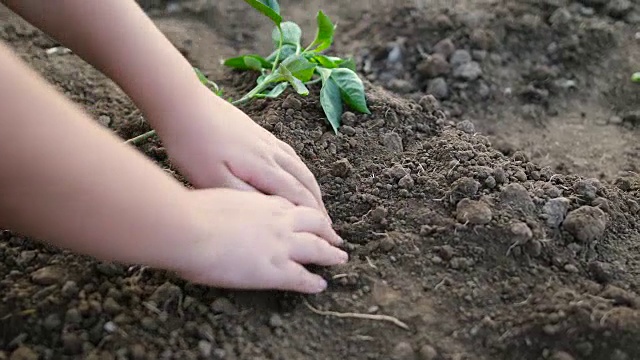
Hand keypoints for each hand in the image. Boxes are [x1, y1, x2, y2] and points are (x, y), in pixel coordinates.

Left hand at [157, 86, 329, 217]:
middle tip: (328, 222)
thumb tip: (270, 212)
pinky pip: (289, 152)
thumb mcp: (212, 180)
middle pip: (304, 180)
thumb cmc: (193, 146)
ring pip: (299, 165)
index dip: (313, 215)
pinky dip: (300, 167)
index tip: (326, 231)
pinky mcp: (258, 131)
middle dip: (318, 203)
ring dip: (312, 185)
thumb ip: (243, 197)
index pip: (297, 195)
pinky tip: (297, 170)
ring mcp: (266, 140)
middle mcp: (271, 153)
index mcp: (263, 168)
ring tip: (318, 200)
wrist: (184, 104)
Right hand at [172, 188, 346, 292]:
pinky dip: (313, 282)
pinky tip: (320, 285)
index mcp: (262, 203)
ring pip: (316, 248)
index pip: (290, 207)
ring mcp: (281, 244)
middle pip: (312, 222)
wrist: (191, 228)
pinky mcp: (276, 269)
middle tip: (334, 235)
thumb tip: (218, 208)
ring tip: (340, 258)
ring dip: (330, 254)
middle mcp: (278, 220)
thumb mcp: (217, 198)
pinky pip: (302, 277)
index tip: (307, 218)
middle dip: (325, 229)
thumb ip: (228, 203)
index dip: (301, 213)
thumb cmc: (193, 213)